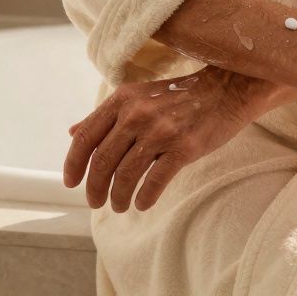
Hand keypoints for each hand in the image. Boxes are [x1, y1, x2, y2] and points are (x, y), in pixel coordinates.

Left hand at [64, 65, 261, 212]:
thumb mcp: (137, 97)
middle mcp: (137, 114)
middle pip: (103, 161)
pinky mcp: (184, 147)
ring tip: (120, 205)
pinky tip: (141, 203)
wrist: (225, 89)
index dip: (74, 164)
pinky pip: (155, 181)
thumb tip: (72, 133)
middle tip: (96, 202)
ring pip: (126, 175)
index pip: (86, 137)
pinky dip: (144, 197)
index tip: (71, 183)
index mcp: (122, 100)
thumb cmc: (178, 97)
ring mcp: (161, 131)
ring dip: (118, 197)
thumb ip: (106, 116)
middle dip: (95, 188)